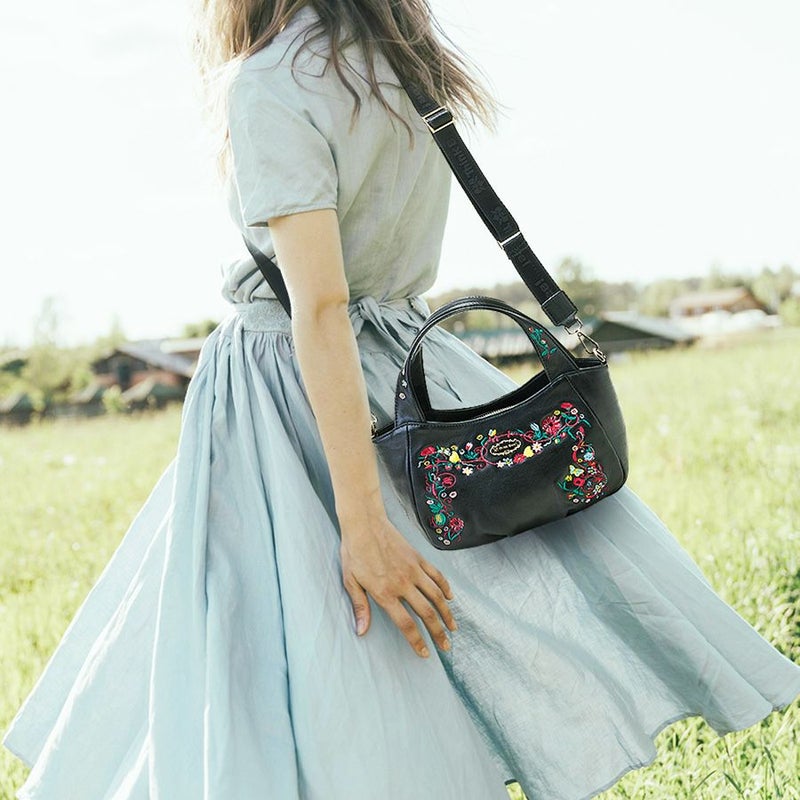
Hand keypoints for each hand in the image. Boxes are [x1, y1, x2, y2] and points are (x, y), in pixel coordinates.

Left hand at [340, 512, 457, 657]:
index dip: (417, 641)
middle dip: (438, 633)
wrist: (365, 523)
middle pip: (427, 613)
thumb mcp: (350, 581)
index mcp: (385, 593)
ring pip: (436, 596)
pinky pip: (436, 575)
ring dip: (446, 613)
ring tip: (453, 627)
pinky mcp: (418, 558)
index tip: (425, 653)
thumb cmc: (354, 552)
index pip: (406, 624)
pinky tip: (450, 597)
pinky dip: (445, 587)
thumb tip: (361, 631)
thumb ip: (360, 607)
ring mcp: (413, 570)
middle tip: (446, 646)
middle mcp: (403, 584)